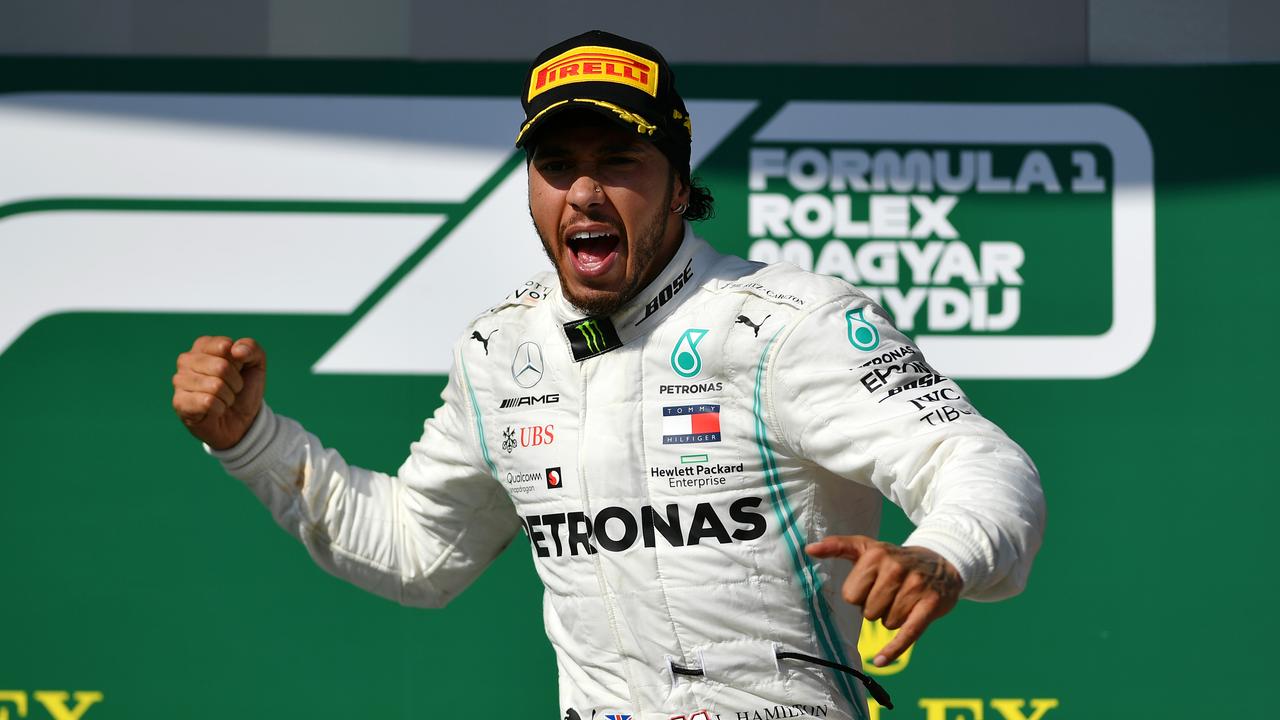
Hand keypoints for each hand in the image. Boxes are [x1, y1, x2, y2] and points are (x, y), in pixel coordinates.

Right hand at [172, 336, 266, 449]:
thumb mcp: (256, 363)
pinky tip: (216, 410)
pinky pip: (207, 402)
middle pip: (221, 367)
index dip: (239, 362)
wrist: (242, 420)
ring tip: (224, 399)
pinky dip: (220, 408)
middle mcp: (186, 360)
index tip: (238, 370)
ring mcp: (180, 381)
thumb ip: (251, 348)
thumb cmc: (244, 388)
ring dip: (228, 396)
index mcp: (203, 345)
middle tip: (233, 389)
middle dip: (236, 382)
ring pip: (215, 386)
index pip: (224, 346)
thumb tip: (236, 350)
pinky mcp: (179, 402)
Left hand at [806, 535, 961, 667]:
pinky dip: (893, 650)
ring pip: (887, 622)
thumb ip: (837, 547)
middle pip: (868, 611)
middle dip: (876, 608)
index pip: (851, 595)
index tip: (872, 585)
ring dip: (892, 618)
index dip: (860, 595)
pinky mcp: (931, 605)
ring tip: (904, 601)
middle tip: (890, 594)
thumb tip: (808, 549)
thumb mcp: (868, 548)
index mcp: (875, 554)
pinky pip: (908, 633)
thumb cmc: (895, 559)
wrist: (941, 562)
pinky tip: (880, 660)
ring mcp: (915, 586)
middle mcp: (896, 568)